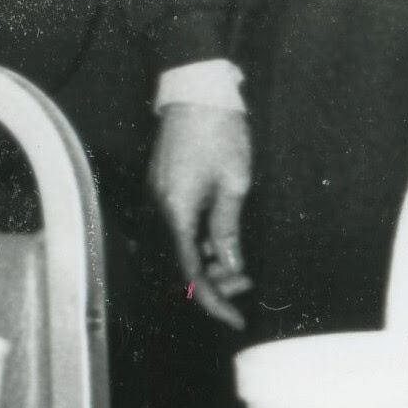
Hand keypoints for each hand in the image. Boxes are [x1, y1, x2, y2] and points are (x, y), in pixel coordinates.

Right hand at [152, 98, 255, 325]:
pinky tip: (224, 243)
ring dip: (209, 261)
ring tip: (241, 268)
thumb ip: (228, 228)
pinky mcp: (165, 186)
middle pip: (183, 262)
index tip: (235, 319)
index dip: (213, 300)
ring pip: (182, 245)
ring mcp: (160, 196)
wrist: (196, 88)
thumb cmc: (220, 131)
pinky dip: (201, 241)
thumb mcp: (235, 182)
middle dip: (215, 282)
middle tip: (247, 285)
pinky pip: (180, 226)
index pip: (192, 272)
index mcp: (178, 210)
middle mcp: (161, 208)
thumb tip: (231, 266)